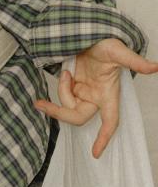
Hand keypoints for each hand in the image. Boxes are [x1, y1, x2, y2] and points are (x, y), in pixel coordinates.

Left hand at [34, 38, 157, 156]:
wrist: (89, 33)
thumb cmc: (106, 42)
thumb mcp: (118, 51)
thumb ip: (134, 62)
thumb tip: (156, 67)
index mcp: (109, 94)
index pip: (110, 121)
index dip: (104, 137)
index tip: (96, 153)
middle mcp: (96, 97)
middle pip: (77, 117)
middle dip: (59, 111)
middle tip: (41, 104)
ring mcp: (83, 93)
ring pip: (66, 105)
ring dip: (62, 90)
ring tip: (68, 70)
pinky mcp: (73, 88)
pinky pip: (62, 95)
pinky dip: (61, 85)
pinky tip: (66, 71)